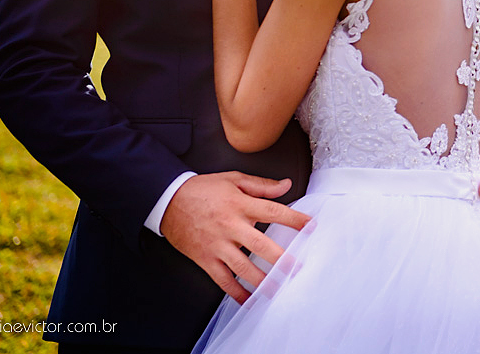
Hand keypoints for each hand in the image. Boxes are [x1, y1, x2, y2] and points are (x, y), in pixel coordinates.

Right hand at [160, 171, 310, 303]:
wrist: (167, 200)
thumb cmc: (202, 190)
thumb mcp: (233, 179)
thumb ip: (261, 185)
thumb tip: (286, 185)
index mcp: (240, 204)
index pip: (274, 212)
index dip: (294, 220)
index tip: (311, 227)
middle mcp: (230, 226)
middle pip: (261, 245)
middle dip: (281, 259)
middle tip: (298, 268)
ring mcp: (217, 245)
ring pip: (243, 267)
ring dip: (263, 280)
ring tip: (279, 289)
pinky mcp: (205, 259)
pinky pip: (223, 279)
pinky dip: (236, 292)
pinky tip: (249, 300)